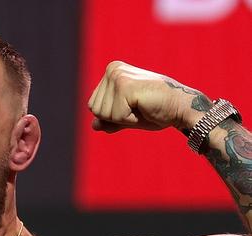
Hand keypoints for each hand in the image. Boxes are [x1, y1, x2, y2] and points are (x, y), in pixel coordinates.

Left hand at [88, 61, 208, 132]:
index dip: (112, 116)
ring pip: (103, 114)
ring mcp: (118, 76)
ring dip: (124, 118)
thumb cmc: (155, 110)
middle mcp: (112, 69)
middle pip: (95, 110)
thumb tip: (93, 126)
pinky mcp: (125, 86)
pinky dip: (130, 119)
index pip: (93, 106)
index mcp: (111, 72)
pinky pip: (116, 116)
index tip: (133, 106)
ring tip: (141, 106)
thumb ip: (109, 120)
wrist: (180, 108)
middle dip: (116, 117)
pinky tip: (144, 107)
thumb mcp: (126, 117)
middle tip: (138, 107)